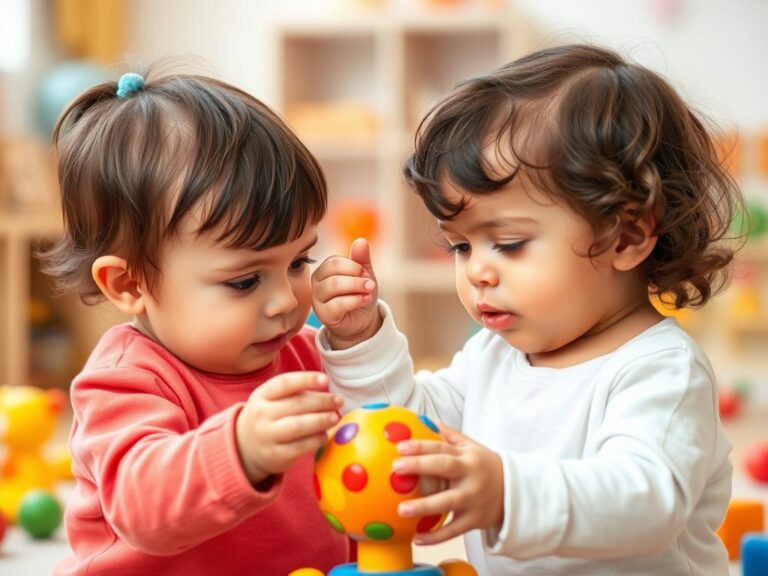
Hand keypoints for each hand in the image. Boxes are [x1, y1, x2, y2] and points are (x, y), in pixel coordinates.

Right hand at [235, 372, 342, 485]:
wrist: (246, 446)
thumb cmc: (269, 416)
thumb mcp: (272, 399)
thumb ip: (295, 393)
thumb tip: (327, 390)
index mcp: (262, 395)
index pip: (285, 383)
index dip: (306, 379)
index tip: (325, 380)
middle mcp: (261, 414)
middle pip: (296, 404)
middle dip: (322, 402)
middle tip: (338, 401)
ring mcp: (267, 436)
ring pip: (299, 426)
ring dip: (321, 420)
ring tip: (335, 417)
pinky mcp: (275, 455)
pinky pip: (301, 446)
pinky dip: (316, 439)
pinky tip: (324, 434)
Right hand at [312, 237, 381, 348]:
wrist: (361, 320)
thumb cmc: (359, 294)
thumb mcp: (364, 274)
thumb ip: (361, 259)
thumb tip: (361, 240)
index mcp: (324, 270)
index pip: (333, 261)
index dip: (353, 265)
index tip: (366, 273)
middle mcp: (317, 283)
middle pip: (333, 273)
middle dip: (356, 277)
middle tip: (371, 283)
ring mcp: (318, 300)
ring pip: (333, 287)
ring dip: (356, 287)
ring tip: (369, 291)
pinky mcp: (324, 315)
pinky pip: (336, 304)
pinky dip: (354, 300)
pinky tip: (365, 299)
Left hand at [395, 424, 503, 544]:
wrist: (516, 493)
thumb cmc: (487, 467)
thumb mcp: (474, 448)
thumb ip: (453, 436)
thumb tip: (431, 422)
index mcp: (467, 457)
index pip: (441, 448)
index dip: (421, 446)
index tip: (400, 447)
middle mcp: (470, 476)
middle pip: (444, 468)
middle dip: (419, 466)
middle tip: (396, 467)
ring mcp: (473, 499)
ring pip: (447, 502)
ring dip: (424, 507)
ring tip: (401, 510)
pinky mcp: (474, 521)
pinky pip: (453, 530)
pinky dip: (435, 537)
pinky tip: (417, 538)